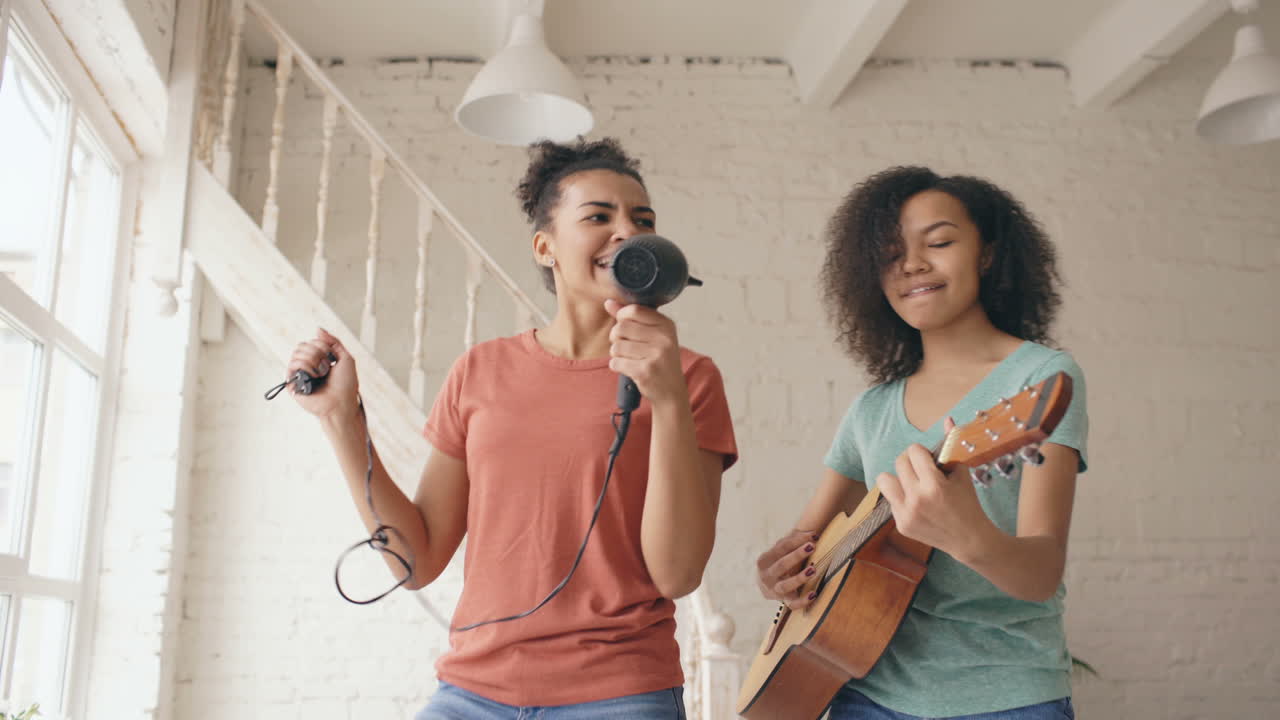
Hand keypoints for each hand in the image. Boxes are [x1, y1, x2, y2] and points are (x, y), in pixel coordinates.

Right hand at [285, 327, 358, 418]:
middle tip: (326, 366)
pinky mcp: (293, 383)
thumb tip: (318, 329)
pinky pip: (293, 365)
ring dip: (313, 359)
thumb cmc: (346, 385)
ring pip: (297, 353)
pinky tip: (314, 376)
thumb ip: (333, 342)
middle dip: (317, 352)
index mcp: (319, 360)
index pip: (312, 342)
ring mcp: (299, 374)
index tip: (331, 357)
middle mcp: (307, 366)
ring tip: (320, 373)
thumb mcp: (346, 358)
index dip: (322, 345)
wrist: (341, 403)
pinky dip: (306, 366)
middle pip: (302, 345)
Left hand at [604, 299, 686, 408]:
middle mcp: (664, 338)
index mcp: (666, 325)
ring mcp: (656, 355)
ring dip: (616, 354)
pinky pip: (616, 362)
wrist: (672, 391)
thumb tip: (609, 302)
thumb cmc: (660, 361)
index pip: (634, 310)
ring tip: (628, 359)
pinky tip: (628, 368)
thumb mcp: (652, 335)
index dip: (622, 317)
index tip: (624, 326)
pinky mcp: (645, 371)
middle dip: (616, 337)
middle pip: (621, 327)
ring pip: (617, 346)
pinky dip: (617, 366)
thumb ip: (630, 317)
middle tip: (625, 346)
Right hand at [755, 529, 820, 608]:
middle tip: (812, 547)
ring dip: (799, 578)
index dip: (797, 541)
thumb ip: (794, 541)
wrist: (766, 586)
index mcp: (764, 560)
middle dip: (797, 555)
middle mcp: (767, 576)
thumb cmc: (777, 563)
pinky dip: (803, 601)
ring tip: (813, 570)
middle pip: (782, 565)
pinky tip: (813, 594)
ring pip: (786, 585)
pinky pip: (793, 604)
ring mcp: (774, 590)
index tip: (813, 536)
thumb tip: (813, 534)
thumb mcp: (779, 552)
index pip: (781, 548)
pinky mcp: (784, 601)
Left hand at [874, 418, 990, 557]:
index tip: (928, 459)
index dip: (922, 452)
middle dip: (910, 462)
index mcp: (934, 485)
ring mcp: (906, 514)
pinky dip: (901, 497)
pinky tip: (916, 503)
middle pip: (899, 462)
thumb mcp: (962, 474)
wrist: (969, 540)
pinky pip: (890, 500)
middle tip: (921, 470)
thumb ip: (952, 446)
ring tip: (911, 483)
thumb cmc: (968, 504)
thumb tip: (947, 419)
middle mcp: (917, 500)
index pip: (913, 451)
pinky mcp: (901, 525)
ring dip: (897, 478)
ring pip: (884, 480)